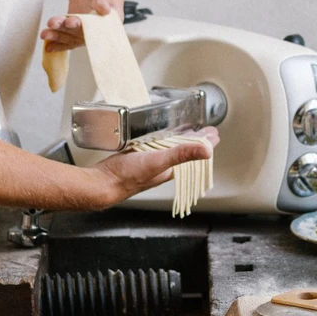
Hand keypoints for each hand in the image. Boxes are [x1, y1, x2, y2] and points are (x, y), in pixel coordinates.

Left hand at [41, 0, 123, 52]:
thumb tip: (104, 9)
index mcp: (112, 19)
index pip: (102, 28)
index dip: (88, 29)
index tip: (74, 23)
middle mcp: (99, 29)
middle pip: (84, 34)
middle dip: (68, 31)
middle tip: (56, 24)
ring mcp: (86, 30)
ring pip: (72, 37)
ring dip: (59, 36)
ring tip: (46, 33)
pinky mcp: (75, 29)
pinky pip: (67, 38)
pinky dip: (57, 42)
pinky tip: (47, 45)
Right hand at [86, 127, 219, 208]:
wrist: (102, 183)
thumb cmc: (126, 177)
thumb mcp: (157, 162)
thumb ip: (181, 155)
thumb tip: (207, 150)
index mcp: (170, 169)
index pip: (194, 155)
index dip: (205, 143)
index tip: (214, 134)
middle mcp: (161, 168)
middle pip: (183, 152)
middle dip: (194, 141)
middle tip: (204, 132)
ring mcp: (148, 163)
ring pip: (168, 150)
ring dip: (178, 140)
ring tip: (185, 132)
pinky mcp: (135, 158)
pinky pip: (153, 147)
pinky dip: (159, 140)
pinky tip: (156, 137)